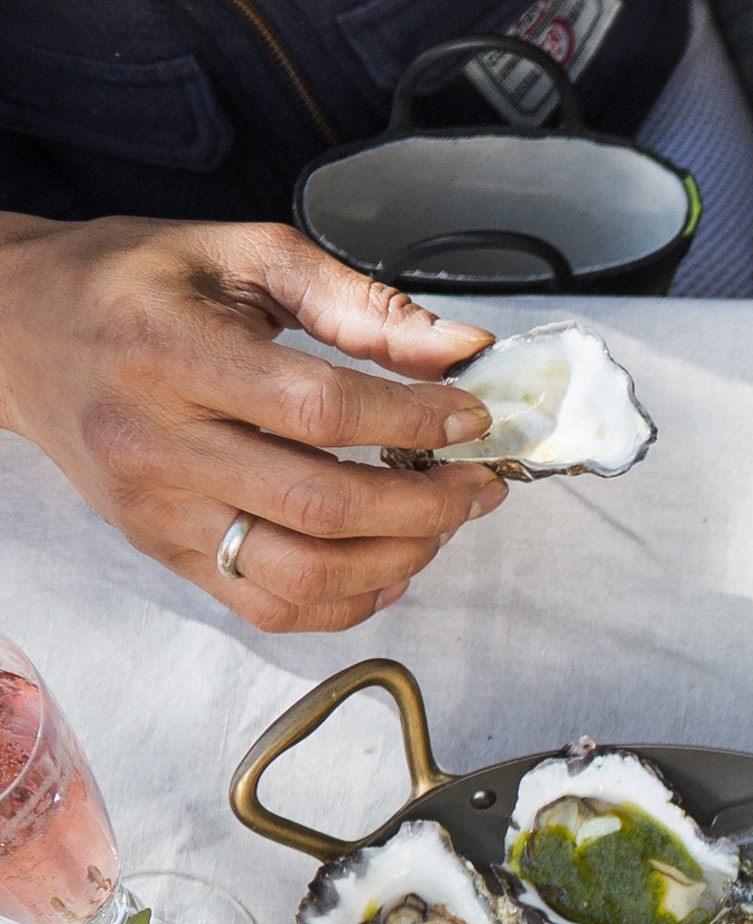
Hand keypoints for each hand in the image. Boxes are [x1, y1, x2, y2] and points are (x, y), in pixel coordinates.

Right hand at [0, 215, 504, 630]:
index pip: (319, 410)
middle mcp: (157, 442)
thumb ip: (356, 302)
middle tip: (475, 484)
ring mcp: (157, 509)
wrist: (15, 329)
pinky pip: (269, 608)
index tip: (469, 418)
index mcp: (171, 352)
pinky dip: (346, 602)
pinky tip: (386, 564)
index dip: (414, 421)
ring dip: (397, 560)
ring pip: (301, 574)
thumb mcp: (240, 255)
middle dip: (426, 504)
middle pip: (320, 505)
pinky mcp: (162, 552)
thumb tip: (461, 348)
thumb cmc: (131, 284)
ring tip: (439, 523)